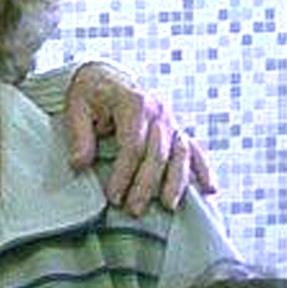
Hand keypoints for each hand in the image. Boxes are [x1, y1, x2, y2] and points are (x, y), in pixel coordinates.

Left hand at [65, 62, 216, 214]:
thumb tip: (80, 164)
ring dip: (176, 182)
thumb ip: (79, 136)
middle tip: (133, 210)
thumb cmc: (89, 94)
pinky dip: (203, 169)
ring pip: (180, 153)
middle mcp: (158, 110)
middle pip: (158, 153)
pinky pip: (193, 149)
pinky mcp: (176, 128)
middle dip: (146, 185)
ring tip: (169, 207)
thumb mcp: (76, 108)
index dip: (124, 173)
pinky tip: (210, 189)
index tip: (113, 196)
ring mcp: (170, 119)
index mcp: (134, 102)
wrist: (106, 77)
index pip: (133, 145)